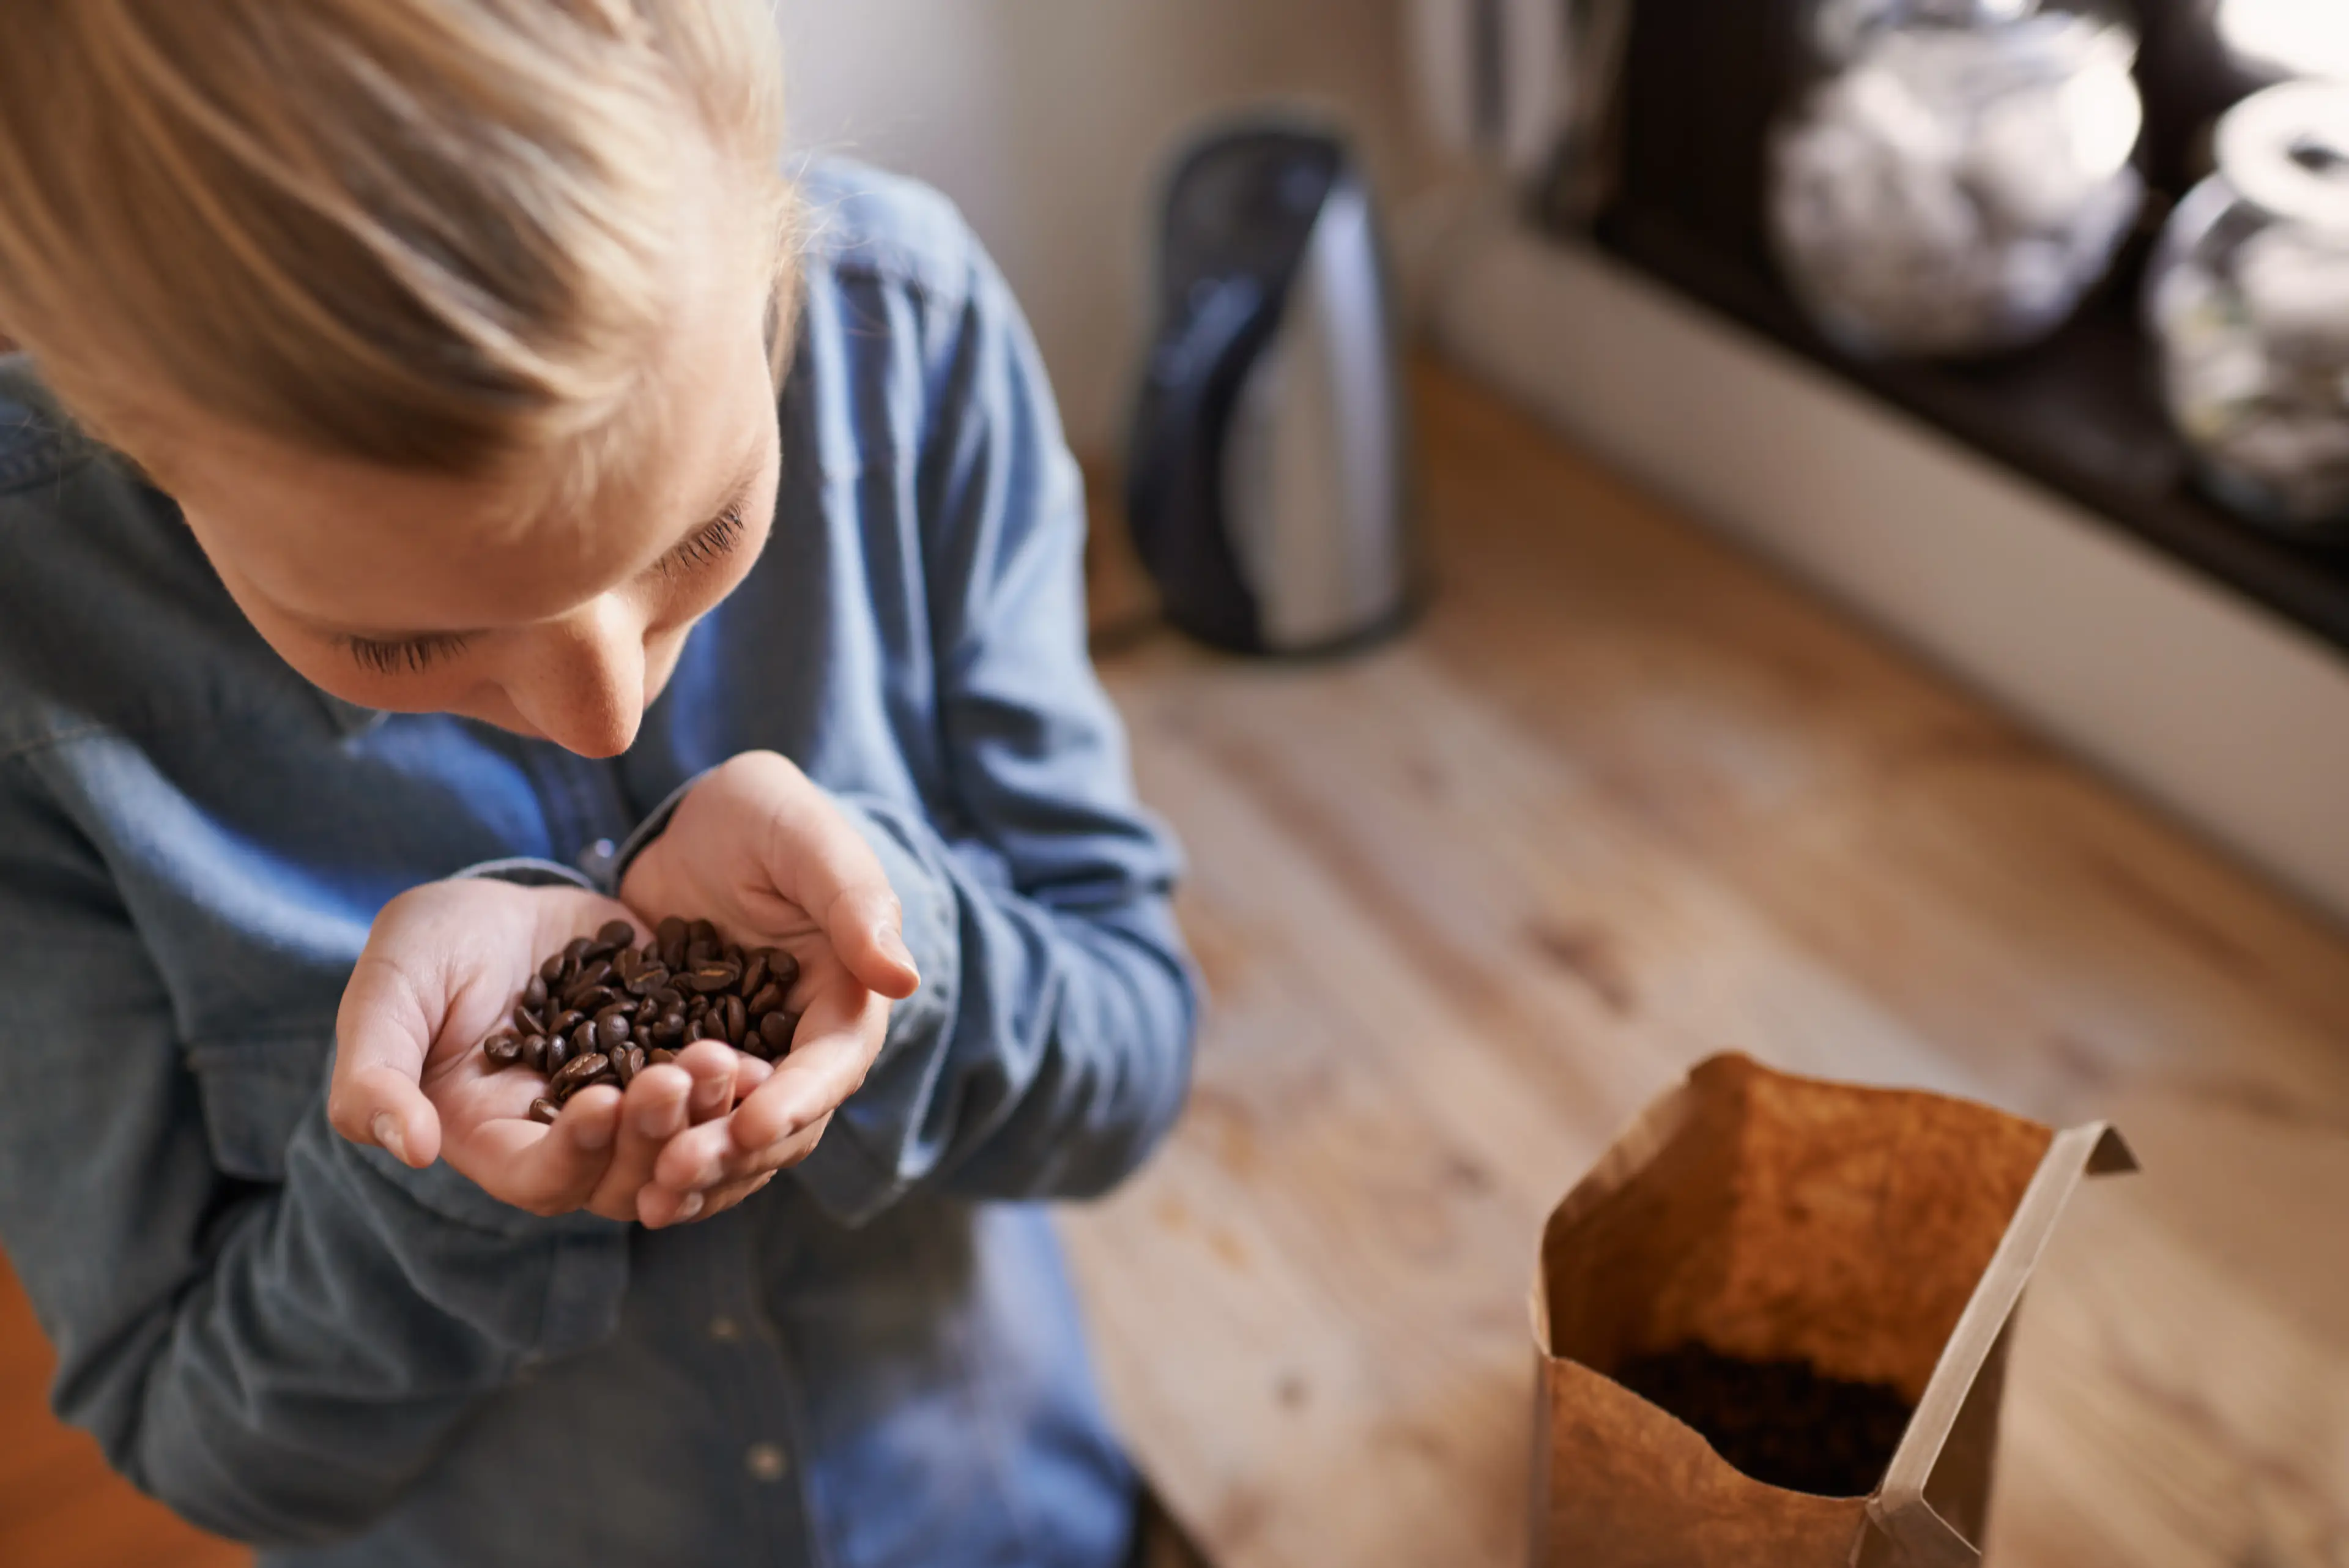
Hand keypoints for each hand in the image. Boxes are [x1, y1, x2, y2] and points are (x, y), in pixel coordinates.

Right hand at [329, 878, 740, 1221]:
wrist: (502, 901)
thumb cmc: (426, 949)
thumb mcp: (389, 993)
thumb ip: (375, 1072)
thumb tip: (409, 1146)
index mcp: (494, 1138)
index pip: (539, 1178)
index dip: (573, 1156)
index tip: (601, 1106)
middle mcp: (569, 1139)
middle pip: (623, 1174)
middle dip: (655, 1134)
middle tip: (682, 1077)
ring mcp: (630, 1104)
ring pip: (680, 1143)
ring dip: (705, 1114)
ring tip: (725, 1063)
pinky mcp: (675, 1062)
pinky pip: (716, 1094)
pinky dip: (739, 1085)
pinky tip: (760, 1052)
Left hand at [620, 751, 919, 1225]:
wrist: (694, 821)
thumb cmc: (764, 814)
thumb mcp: (805, 840)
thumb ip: (854, 901)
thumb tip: (904, 979)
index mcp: (846, 996)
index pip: (831, 1065)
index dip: (794, 1100)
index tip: (748, 1125)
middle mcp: (801, 1044)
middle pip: (783, 1122)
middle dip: (734, 1154)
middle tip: (676, 1172)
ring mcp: (745, 1062)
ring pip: (734, 1141)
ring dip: (699, 1174)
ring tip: (649, 1198)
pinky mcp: (688, 1069)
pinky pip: (683, 1128)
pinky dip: (658, 1158)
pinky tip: (623, 1187)